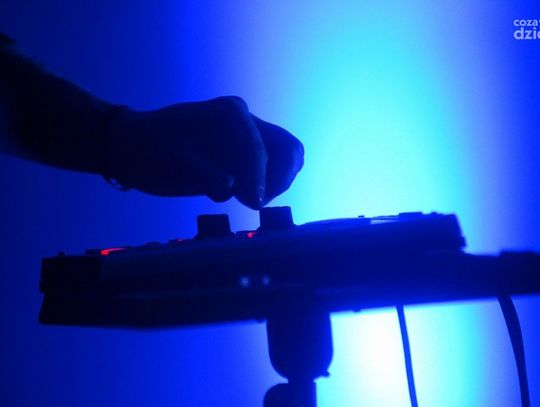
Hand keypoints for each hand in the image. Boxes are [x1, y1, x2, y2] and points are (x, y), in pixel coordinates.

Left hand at [102, 96, 303, 208]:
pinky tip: (238, 195)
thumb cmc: (148, 149)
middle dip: (279, 177)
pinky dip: (265, 187)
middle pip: (288, 149)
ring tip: (247, 198)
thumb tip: (230, 187)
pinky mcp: (241, 158)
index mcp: (231, 114)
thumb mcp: (169, 159)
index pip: (260, 148)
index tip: (253, 204)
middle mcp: (245, 123)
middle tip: (256, 200)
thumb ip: (202, 173)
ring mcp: (245, 141)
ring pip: (284, 160)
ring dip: (275, 183)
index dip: (260, 178)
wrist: (133, 149)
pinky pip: (269, 171)